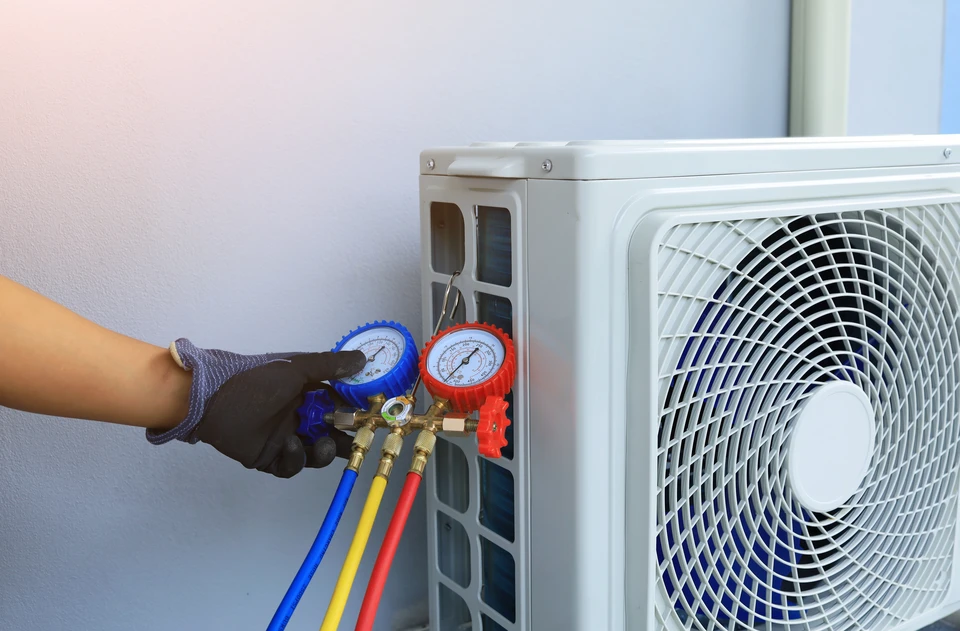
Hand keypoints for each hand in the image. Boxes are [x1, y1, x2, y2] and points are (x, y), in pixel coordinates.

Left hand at [195, 352, 364, 477]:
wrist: (213, 401)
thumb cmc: (255, 379)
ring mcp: (285, 438)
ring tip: (323, 446)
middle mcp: (299, 416)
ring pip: (316, 453)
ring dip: (324, 452)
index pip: (340, 405)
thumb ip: (330, 366)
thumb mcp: (296, 367)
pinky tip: (291, 445)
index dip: (355, 412)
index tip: (370, 415)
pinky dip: (296, 458)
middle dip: (346, 437)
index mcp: (307, 394)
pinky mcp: (270, 458)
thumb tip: (362, 360)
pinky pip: (292, 465)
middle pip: (332, 433)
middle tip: (356, 440)